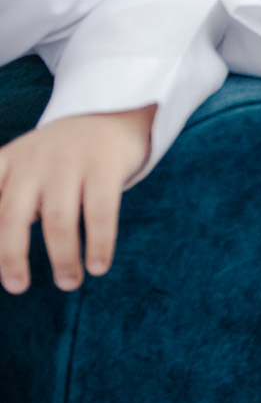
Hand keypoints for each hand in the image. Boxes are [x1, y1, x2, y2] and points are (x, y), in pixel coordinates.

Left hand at [0, 107, 153, 293]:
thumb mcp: (21, 167)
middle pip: (12, 216)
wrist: (108, 115)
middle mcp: (33, 160)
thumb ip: (4, 202)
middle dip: (12, 257)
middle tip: (17, 287)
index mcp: (7, 161)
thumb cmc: (57, 159)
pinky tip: (98, 266)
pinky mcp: (104, 166)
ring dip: (62, 258)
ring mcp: (69, 161)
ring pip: (58, 219)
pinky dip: (99, 244)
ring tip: (69, 283)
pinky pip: (100, 213)